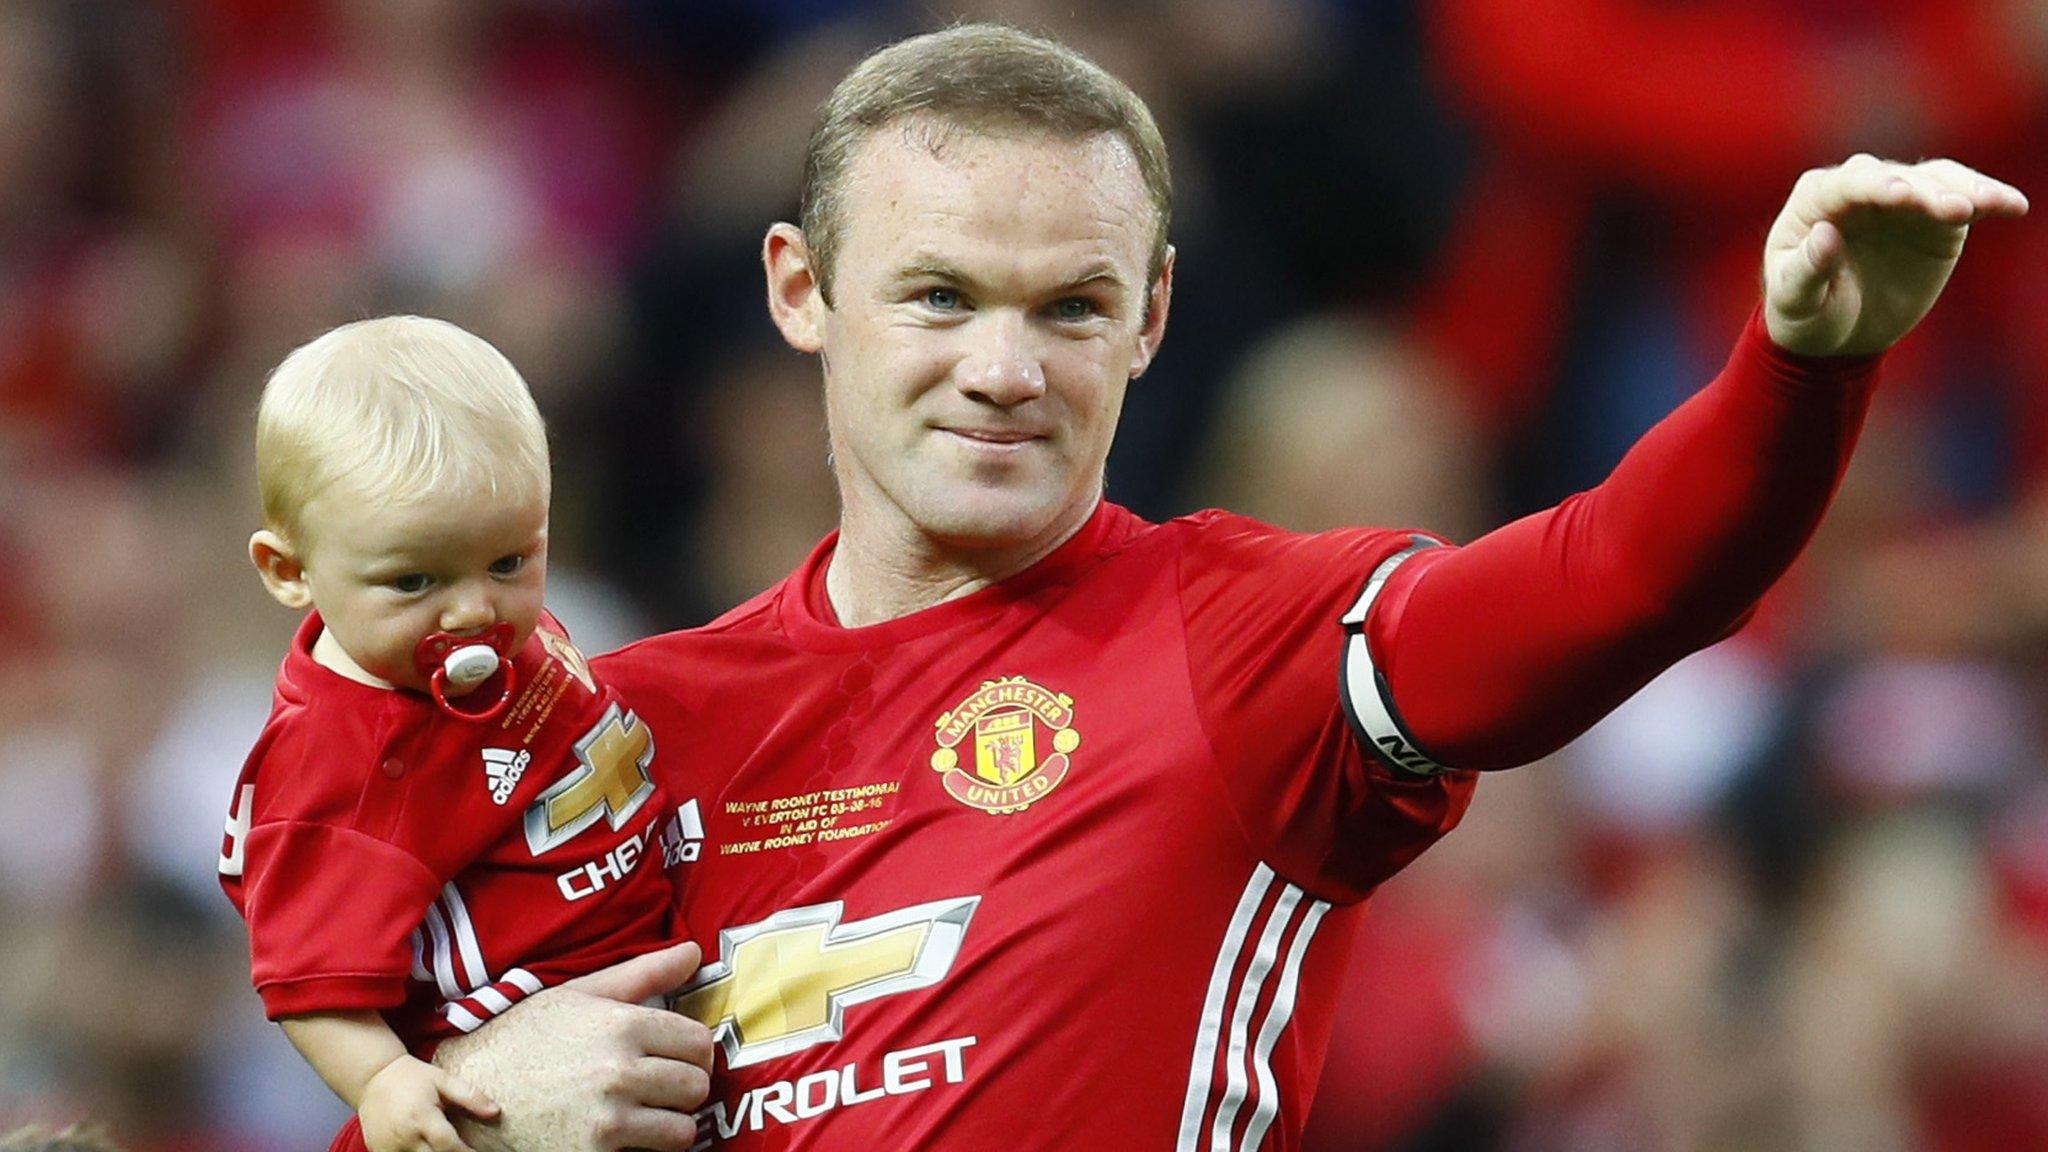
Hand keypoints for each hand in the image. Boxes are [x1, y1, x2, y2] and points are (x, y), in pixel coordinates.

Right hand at [360, 1055, 498, 1151]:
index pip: (449, 1147)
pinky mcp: (379, 1151)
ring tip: (447, 1148)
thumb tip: (496, 1111)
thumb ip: (470, 1096)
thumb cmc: (412, 1077)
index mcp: (421, 1117)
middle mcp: (404, 1136)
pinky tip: (428, 1149)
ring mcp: (388, 1147)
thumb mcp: (443, 1080)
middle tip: (464, 1148)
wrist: (373, 1077)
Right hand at [435, 941, 712, 1151]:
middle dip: (684, 1086)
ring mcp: (607, 1118)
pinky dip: (647, 1147)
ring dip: (670, 1122)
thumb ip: (643, 974)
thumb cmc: (525, 1038)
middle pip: (697, 1085)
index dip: (692, 1050)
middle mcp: (618, 1071)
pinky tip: (624, 1132)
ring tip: (644, 1111)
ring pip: (683, 1128)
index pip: (699, 1042)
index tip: (677, 1056)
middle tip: (661, 1086)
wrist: (468, 1091)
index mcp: (620, 1025)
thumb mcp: (579, 995)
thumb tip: (694, 952)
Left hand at [1763, 154, 2025, 356]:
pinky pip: (1966, 201)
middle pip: (1898, 178)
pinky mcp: (1935, 217)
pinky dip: (1990, 200)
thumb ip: (1806, 270)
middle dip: (1924, 191)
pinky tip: (2013, 206)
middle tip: (1952, 209)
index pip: (1849, 184)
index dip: (1877, 186)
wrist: (1834, 333)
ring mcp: (1902, 198)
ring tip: (1987, 205)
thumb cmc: (1803, 312)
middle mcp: (1861, 187)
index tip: (1901, 194)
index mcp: (1816, 197)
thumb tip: (1825, 234)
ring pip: (1937, 182)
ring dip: (1963, 191)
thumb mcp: (1794, 300)